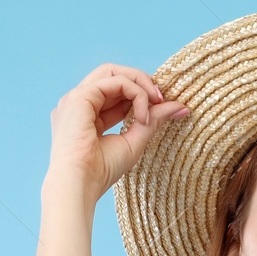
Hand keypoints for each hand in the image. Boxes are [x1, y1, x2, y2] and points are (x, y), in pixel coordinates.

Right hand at [45, 63, 189, 208]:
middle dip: (141, 82)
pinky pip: (116, 81)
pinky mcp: (79, 96)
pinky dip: (136, 94)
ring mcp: (77, 97)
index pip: (116, 92)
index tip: (164, 105)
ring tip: (157, 101)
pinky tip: (142, 116)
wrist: (80, 184)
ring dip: (140, 83)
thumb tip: (179, 106)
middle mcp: (79, 102)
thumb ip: (153, 120)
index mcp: (86, 114)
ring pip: (113, 72)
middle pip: (113, 74)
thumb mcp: (134, 141)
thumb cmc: (101, 171)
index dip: (141, 94)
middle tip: (162, 98)